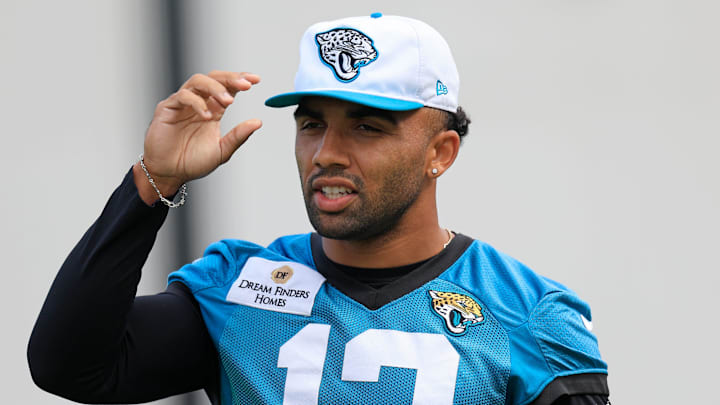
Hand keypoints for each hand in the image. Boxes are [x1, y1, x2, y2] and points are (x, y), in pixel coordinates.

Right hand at [134, 71, 261, 203]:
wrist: (170, 174)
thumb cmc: (192, 162)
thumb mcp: (222, 151)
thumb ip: (238, 136)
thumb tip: (258, 122)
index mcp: (213, 109)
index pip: (227, 87)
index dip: (240, 79)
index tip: (256, 79)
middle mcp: (199, 103)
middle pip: (214, 78)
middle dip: (231, 78)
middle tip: (245, 85)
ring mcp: (182, 104)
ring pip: (198, 81)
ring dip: (215, 87)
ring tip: (228, 101)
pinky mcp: (167, 108)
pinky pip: (182, 96)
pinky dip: (196, 102)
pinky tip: (206, 115)